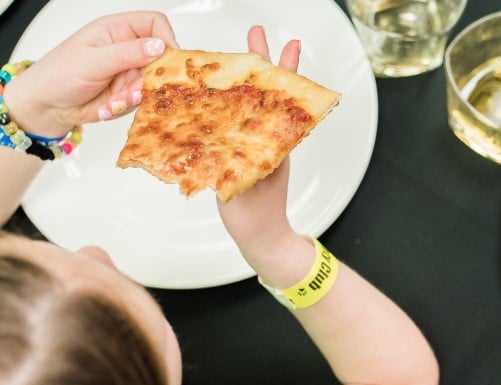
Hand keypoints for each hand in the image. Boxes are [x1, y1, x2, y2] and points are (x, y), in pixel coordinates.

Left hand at [1, 11, 178, 136]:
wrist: (44, 105)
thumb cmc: (57, 73)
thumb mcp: (92, 60)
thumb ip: (127, 53)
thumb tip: (159, 46)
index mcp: (117, 30)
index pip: (155, 24)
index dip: (166, 39)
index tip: (168, 59)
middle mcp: (126, 49)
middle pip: (160, 58)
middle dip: (149, 78)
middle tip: (135, 90)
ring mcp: (128, 72)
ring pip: (152, 83)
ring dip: (135, 96)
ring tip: (115, 101)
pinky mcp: (127, 93)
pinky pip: (141, 101)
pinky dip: (126, 107)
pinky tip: (108, 107)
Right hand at [217, 26, 301, 255]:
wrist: (259, 237)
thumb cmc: (258, 214)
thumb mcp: (253, 186)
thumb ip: (243, 165)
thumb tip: (234, 144)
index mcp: (273, 142)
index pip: (279, 98)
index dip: (283, 71)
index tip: (288, 46)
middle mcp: (263, 137)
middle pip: (263, 92)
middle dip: (261, 61)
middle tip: (257, 31)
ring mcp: (249, 144)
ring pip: (246, 104)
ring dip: (241, 79)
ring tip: (239, 49)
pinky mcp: (234, 153)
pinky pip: (229, 123)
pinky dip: (222, 104)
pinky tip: (212, 92)